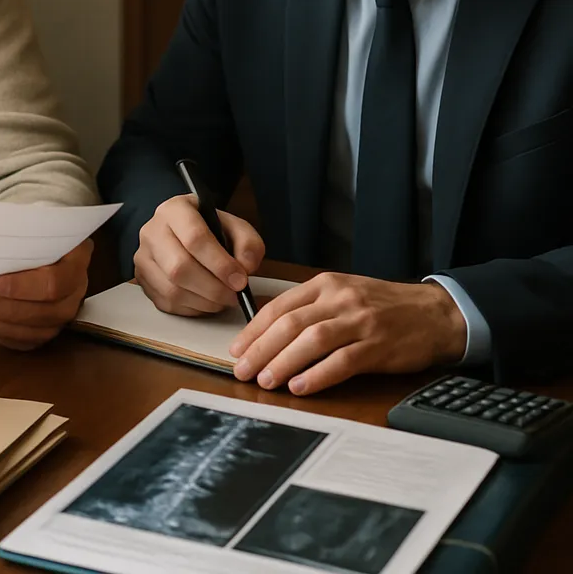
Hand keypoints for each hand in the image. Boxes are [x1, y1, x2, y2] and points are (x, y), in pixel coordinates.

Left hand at [0, 238, 92, 349]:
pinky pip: (19, 342)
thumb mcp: (32, 221)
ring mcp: (62, 318)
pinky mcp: (44, 332)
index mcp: (76, 262)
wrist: (43, 243)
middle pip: (38, 313)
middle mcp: (75, 294)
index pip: (54, 283)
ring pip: (27, 332)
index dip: (22, 288)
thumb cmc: (34, 229)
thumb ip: (17, 231)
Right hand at [134, 194, 264, 315]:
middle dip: (213, 288)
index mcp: (174, 210)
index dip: (220, 264)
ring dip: (204, 302)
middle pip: (179, 268)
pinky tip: (206, 301)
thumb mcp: (234, 226)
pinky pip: (166, 303)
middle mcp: (152, 231)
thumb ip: (248, 243)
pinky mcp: (142, 279)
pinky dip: (192, 308)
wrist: (183, 231)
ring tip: (223, 299)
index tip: (240, 280)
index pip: (194, 238)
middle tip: (234, 295)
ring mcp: (143, 257)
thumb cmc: (209, 229)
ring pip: (172, 290)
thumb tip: (245, 267)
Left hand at [229, 272, 467, 395]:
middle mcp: (340, 299)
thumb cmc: (382, 307)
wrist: (434, 312)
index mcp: (325, 284)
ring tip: (265, 381)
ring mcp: (360, 322)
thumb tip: (266, 331)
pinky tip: (300, 387)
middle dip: (261, 349)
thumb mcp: (342, 294)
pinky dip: (318, 375)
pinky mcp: (378, 346)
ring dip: (283, 362)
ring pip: (311, 341)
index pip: (279, 306)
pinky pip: (342, 362)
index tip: (237, 349)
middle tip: (242, 370)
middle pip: (290, 324)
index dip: (254, 329)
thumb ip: (309, 307)